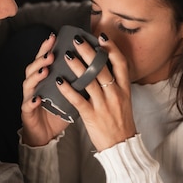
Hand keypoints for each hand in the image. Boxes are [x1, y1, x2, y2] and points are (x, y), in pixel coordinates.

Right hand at [21, 33, 72, 146]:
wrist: (46, 134)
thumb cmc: (58, 112)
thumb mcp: (69, 93)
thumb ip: (76, 79)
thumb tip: (94, 64)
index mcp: (45, 78)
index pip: (45, 59)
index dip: (48, 47)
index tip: (55, 36)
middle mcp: (35, 84)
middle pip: (34, 66)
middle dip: (41, 58)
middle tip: (51, 52)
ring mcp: (29, 97)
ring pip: (28, 83)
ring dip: (36, 75)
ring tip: (45, 70)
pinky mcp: (27, 112)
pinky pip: (28, 105)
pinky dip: (31, 101)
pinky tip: (37, 98)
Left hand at [55, 33, 136, 151]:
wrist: (121, 146)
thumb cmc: (120, 121)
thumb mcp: (124, 100)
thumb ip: (115, 84)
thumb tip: (105, 65)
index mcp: (124, 89)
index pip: (121, 63)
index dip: (111, 48)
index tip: (101, 36)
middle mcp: (115, 94)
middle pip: (102, 67)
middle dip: (88, 51)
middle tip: (77, 39)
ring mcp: (103, 105)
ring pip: (89, 80)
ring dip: (76, 66)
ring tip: (65, 55)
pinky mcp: (92, 116)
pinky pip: (78, 100)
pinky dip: (68, 89)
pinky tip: (59, 81)